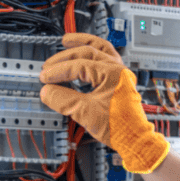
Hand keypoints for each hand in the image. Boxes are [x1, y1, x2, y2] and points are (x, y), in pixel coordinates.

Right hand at [39, 33, 168, 173]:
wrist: (134, 139)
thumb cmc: (119, 127)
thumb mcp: (85, 113)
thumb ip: (63, 100)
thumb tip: (46, 91)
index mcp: (113, 74)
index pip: (79, 66)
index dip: (59, 71)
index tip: (44, 79)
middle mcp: (119, 69)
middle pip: (88, 53)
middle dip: (65, 58)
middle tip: (48, 67)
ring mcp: (120, 73)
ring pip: (100, 49)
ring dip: (82, 44)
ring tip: (66, 41)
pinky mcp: (119, 80)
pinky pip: (106, 58)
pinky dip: (92, 53)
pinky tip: (82, 53)